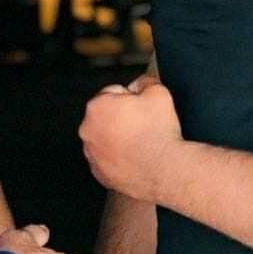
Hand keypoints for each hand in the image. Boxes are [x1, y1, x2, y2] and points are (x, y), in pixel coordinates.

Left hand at [79, 76, 182, 201]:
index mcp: (98, 106)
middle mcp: (88, 130)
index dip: (133, 97)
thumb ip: (145, 81)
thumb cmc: (158, 134)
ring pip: (107, 137)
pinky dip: (121, 155)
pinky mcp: (99, 172)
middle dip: (124, 116)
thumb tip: (141, 83)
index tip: (143, 106)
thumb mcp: (159, 92)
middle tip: (145, 123)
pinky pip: (109, 157)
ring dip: (121, 136)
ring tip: (143, 140)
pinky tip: (138, 155)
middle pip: (107, 114)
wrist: (164, 169)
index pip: (114, 91)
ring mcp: (92, 154)